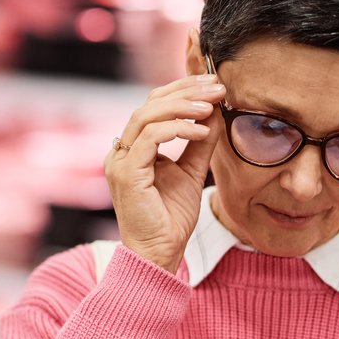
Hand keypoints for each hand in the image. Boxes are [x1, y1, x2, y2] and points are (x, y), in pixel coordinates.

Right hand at [104, 75, 225, 273]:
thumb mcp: (191, 172)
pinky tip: (202, 132)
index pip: (155, 105)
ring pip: (147, 116)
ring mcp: (120, 161)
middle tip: (217, 87)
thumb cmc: (172, 218)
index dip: (183, 90)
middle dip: (186, 91)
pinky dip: (177, 129)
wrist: (160, 253)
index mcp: (134, 147)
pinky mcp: (126, 173)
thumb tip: (215, 113)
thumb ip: (200, 143)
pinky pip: (150, 139)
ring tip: (211, 107)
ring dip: (183, 107)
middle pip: (150, 104)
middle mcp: (122, 150)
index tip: (213, 84)